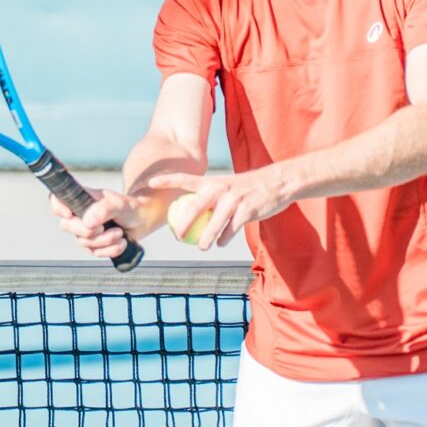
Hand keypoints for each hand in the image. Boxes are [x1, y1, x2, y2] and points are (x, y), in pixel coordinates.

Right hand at [49, 187, 149, 259]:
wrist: (143, 221)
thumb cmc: (130, 207)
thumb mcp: (119, 204)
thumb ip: (104, 209)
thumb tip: (87, 221)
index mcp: (81, 198)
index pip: (57, 199)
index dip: (57, 207)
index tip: (68, 214)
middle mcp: (80, 214)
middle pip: (66, 225)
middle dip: (86, 231)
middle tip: (103, 228)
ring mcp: (85, 230)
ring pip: (82, 242)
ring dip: (104, 241)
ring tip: (120, 233)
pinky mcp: (94, 244)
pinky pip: (94, 253)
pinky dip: (109, 250)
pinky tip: (121, 243)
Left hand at [146, 168, 289, 248]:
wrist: (276, 183)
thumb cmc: (246, 188)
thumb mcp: (226, 187)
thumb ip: (210, 197)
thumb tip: (191, 213)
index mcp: (211, 181)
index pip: (184, 178)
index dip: (166, 180)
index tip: (149, 183)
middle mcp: (219, 188)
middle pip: (195, 206)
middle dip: (183, 223)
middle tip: (177, 237)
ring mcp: (233, 199)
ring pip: (214, 222)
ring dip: (205, 237)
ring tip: (200, 247)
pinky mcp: (247, 210)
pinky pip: (231, 228)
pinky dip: (225, 238)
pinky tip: (220, 243)